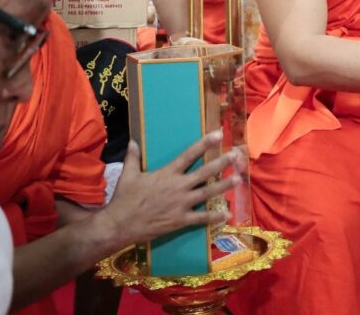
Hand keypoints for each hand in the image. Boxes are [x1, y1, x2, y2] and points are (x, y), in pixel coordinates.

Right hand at [92, 132, 242, 251]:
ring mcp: (181, 204)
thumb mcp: (127, 175)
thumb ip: (132, 157)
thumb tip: (132, 141)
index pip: (190, 154)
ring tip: (239, 179)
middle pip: (205, 172)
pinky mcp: (181, 220)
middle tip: (237, 155)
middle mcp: (178, 186)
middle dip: (222, 163)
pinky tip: (227, 214)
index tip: (219, 134)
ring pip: (208, 193)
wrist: (120, 224)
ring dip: (224, 186)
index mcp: (167, 174)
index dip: (205, 143)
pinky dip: (215, 216)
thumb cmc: (124, 199)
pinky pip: (201, 218)